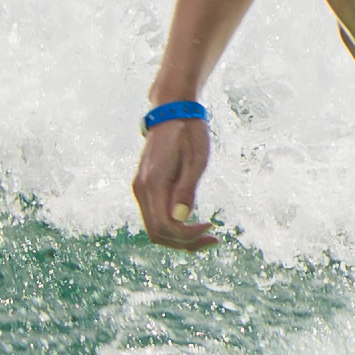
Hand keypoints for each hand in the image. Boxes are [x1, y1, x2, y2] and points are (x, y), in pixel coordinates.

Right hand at [133, 111, 218, 249]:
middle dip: (184, 242)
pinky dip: (174, 227)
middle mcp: (141, 189)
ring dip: (179, 238)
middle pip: (157, 233)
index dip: (187, 235)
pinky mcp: (146, 188)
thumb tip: (181, 218)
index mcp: (152, 182)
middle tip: (213, 240)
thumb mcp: (196, 160)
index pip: (164, 225)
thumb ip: (186, 189)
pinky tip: (194, 224)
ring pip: (155, 228)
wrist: (172, 111)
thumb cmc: (188, 133)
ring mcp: (141, 189)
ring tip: (207, 236)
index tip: (211, 227)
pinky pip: (156, 217)